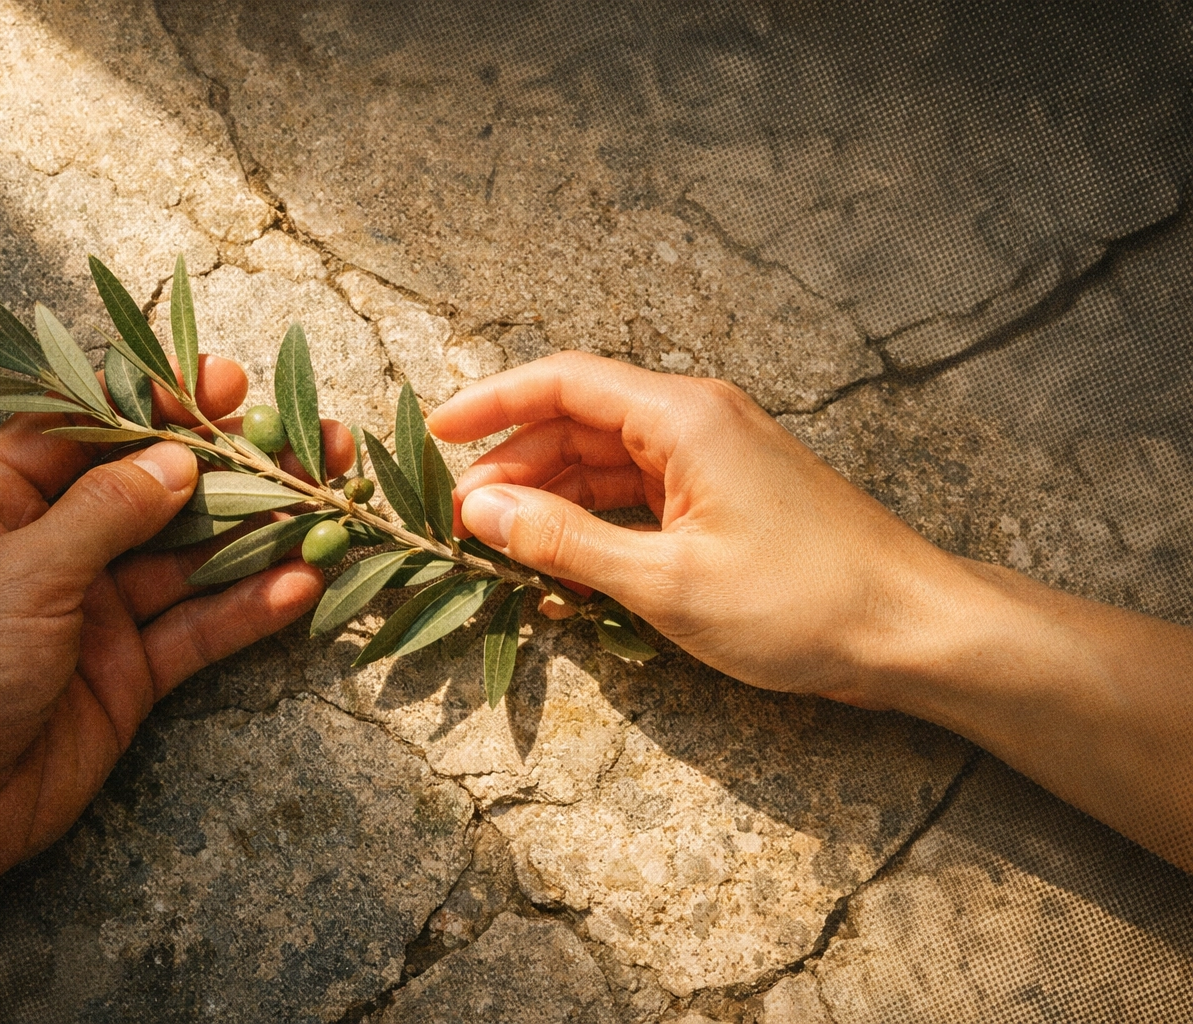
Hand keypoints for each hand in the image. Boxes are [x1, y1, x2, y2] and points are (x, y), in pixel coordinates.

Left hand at [0, 355, 352, 899]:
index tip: (224, 385)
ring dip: (256, 536)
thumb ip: (104, 512)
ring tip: (326, 508)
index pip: (87, 431)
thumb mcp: (17, 572)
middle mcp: (51, 548)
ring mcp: (94, 612)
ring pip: (188, 560)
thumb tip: (177, 457)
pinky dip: (247, 609)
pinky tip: (300, 586)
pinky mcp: (127, 674)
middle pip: (154, 491)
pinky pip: (197, 630)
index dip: (155, 404)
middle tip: (305, 443)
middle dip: (228, 468)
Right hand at [429, 351, 957, 703]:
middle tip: (462, 520)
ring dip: (552, 499)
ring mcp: (714, 459)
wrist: (913, 630)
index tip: (436, 436)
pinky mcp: (727, 496)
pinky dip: (597, 523)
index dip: (492, 402)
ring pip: (606, 461)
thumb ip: (566, 542)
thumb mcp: (667, 581)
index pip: (563, 381)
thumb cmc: (801, 602)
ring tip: (502, 547)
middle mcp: (696, 421)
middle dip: (515, 466)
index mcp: (682, 418)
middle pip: (578, 422)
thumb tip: (481, 510)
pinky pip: (640, 494)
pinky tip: (567, 566)